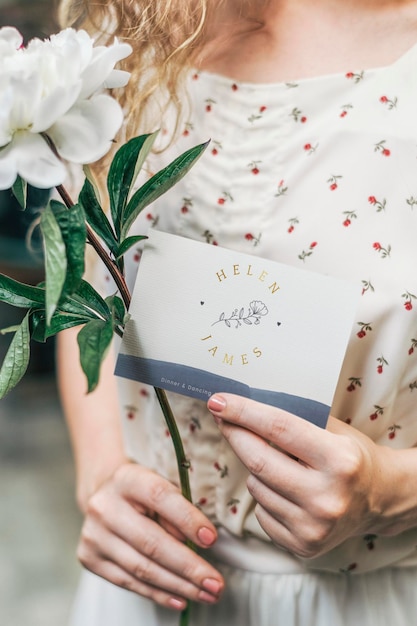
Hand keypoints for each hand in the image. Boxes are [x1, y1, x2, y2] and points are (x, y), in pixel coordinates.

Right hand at [77, 463, 223, 610]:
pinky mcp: (89, 558)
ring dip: (179, 586)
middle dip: (189, 567)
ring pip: (142, 568)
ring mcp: (94, 534)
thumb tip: (197, 545)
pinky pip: (129, 582)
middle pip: (152, 542)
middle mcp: (105, 506)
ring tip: (206, 594)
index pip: (160, 497)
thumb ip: (178, 509)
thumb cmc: (142, 492)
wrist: (103, 493)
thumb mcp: (161, 487)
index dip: (187, 519)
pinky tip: (181, 597)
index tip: (211, 540)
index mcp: (127, 479)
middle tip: (216, 584)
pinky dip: (158, 593)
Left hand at [207, 393, 410, 558]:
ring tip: (278, 462)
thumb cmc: (351, 456)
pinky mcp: (303, 546)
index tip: (218, 400)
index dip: (244, 413)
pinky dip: (265, 495)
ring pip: (256, 487)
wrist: (380, 499)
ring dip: (255, 468)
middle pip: (258, 460)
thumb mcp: (333, 429)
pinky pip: (261, 513)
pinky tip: (286, 489)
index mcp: (339, 460)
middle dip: (235, 434)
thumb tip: (242, 406)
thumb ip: (294, 418)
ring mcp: (315, 527)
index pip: (279, 429)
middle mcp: (328, 497)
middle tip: (223, 418)